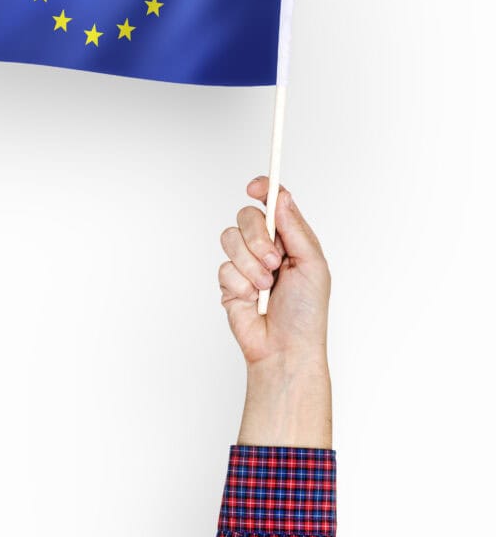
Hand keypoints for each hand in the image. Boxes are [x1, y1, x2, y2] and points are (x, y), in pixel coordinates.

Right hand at [218, 176, 330, 368]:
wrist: (285, 349)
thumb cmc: (306, 313)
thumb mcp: (312, 264)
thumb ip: (295, 228)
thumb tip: (280, 197)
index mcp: (290, 240)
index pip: (272, 204)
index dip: (262, 189)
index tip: (255, 187)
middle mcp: (266, 248)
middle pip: (246, 216)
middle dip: (258, 237)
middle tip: (274, 261)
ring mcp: (245, 265)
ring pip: (230, 238)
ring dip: (250, 264)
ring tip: (265, 286)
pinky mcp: (229, 283)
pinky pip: (224, 267)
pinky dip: (240, 283)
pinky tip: (252, 299)